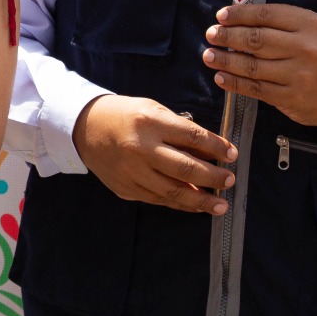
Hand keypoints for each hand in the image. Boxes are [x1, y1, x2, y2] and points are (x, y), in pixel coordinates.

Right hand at [72, 95, 234, 214]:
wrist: (84, 128)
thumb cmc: (125, 115)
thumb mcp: (153, 110)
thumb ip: (179, 130)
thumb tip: (211, 153)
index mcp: (150, 122)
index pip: (192, 137)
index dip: (217, 148)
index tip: (232, 154)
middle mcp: (141, 149)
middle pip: (186, 168)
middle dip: (214, 177)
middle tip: (230, 180)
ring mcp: (132, 172)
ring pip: (173, 192)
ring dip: (201, 200)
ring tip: (220, 205)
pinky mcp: (126, 188)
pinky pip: (158, 200)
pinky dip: (179, 204)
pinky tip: (194, 205)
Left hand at [202, 4, 316, 126]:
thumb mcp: (315, 27)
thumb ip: (283, 21)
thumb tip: (240, 17)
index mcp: (310, 25)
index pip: (266, 15)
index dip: (240, 15)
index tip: (222, 15)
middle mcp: (305, 49)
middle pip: (256, 40)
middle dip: (228, 36)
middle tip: (211, 34)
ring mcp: (298, 75)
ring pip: (252, 66)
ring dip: (225, 60)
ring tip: (209, 55)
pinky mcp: (291, 98)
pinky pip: (256, 89)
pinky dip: (234, 82)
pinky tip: (221, 76)